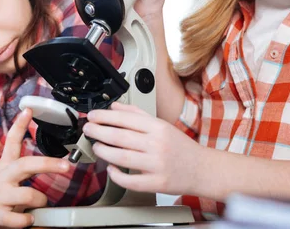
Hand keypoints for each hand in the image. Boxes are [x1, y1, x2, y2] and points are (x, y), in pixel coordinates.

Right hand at [0, 109, 70, 227]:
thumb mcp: (3, 169)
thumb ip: (20, 160)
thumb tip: (38, 148)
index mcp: (6, 165)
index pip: (12, 141)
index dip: (20, 125)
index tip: (29, 110)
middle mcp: (2, 177)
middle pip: (26, 165)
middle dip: (48, 164)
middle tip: (66, 166)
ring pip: (28, 195)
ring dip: (40, 200)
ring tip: (39, 203)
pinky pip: (18, 219)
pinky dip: (27, 221)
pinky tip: (28, 219)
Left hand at [83, 102, 202, 195]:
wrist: (202, 169)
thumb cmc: (181, 147)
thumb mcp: (162, 124)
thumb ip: (137, 114)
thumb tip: (115, 106)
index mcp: (158, 127)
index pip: (127, 119)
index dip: (106, 116)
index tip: (93, 116)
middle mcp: (158, 144)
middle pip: (121, 137)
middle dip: (100, 131)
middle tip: (88, 129)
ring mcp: (157, 164)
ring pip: (123, 157)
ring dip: (105, 151)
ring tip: (96, 146)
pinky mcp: (156, 183)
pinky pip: (131, 180)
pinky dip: (117, 174)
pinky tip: (111, 169)